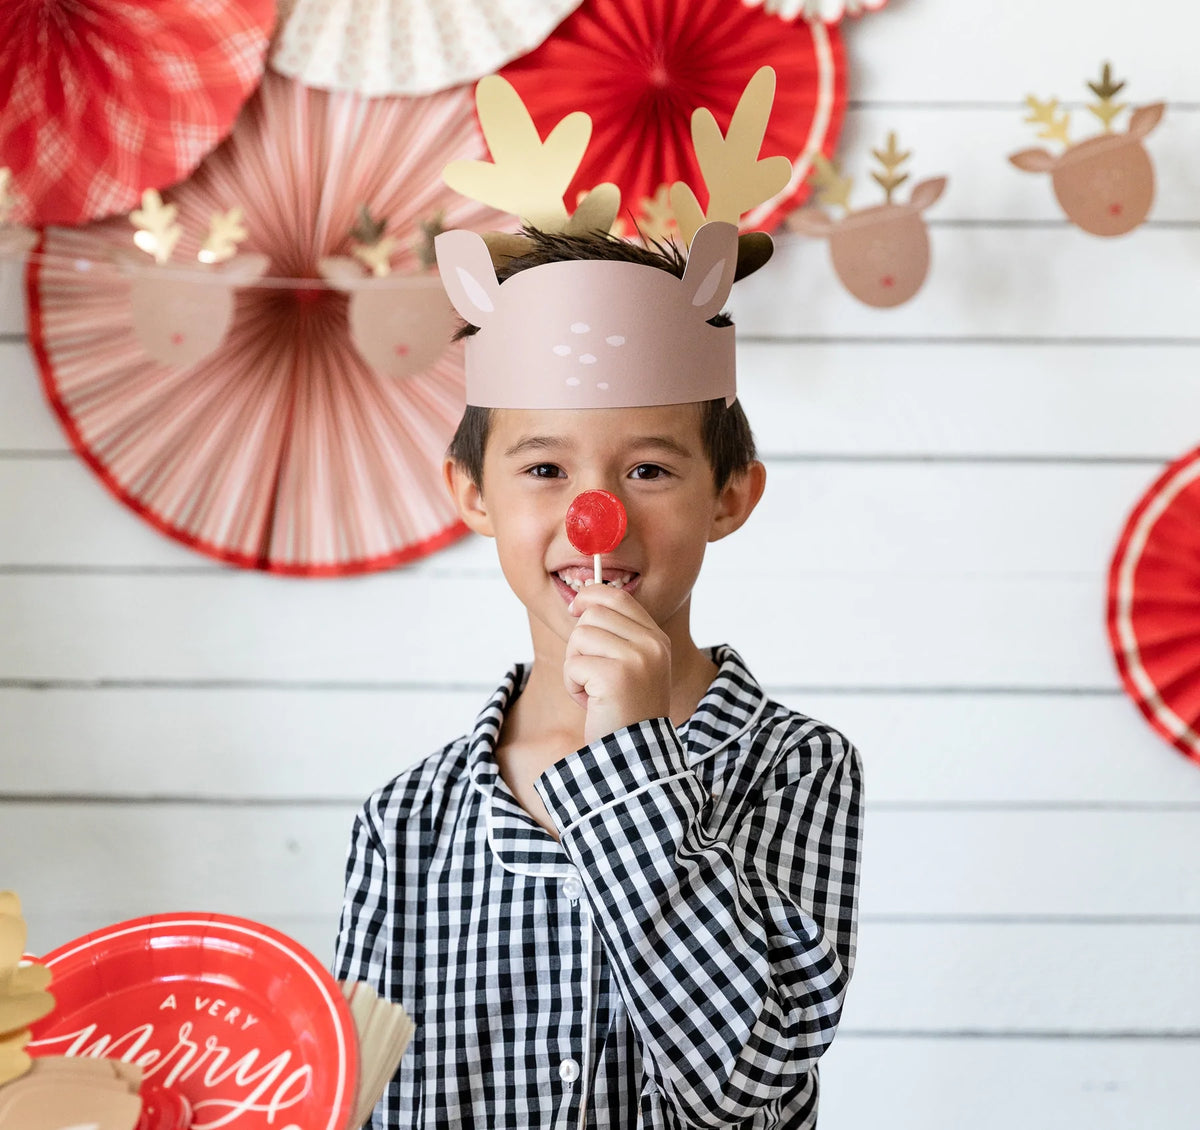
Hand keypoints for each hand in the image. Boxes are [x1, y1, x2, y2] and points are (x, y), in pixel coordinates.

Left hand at [564, 583, 671, 744]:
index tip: (575, 609)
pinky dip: (573, 685)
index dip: (590, 596)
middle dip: (579, 645)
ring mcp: (636, 658)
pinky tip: (591, 702)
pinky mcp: (615, 676)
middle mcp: (651, 644)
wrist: (636, 756)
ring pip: (579, 637)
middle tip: (592, 675)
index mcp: (656, 638)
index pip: (617, 596)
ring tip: (593, 690)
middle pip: (592, 615)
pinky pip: (573, 664)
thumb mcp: (631, 666)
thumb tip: (582, 600)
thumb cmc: (624, 711)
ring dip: (575, 666)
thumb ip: (615, 634)